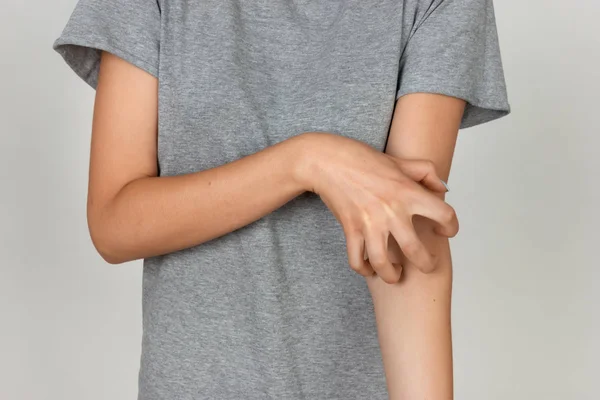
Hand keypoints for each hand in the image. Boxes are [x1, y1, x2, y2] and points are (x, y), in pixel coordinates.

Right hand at [296, 132, 458, 282]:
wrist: (328, 162)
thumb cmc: (363, 159)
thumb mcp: (400, 161)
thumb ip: (426, 172)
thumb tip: (443, 190)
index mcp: (408, 192)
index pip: (444, 214)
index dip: (451, 226)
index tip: (446, 231)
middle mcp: (391, 210)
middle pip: (415, 251)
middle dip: (427, 264)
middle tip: (428, 266)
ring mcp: (369, 223)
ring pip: (384, 263)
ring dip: (392, 275)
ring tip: (397, 274)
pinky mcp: (351, 229)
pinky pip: (357, 259)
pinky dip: (364, 269)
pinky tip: (370, 269)